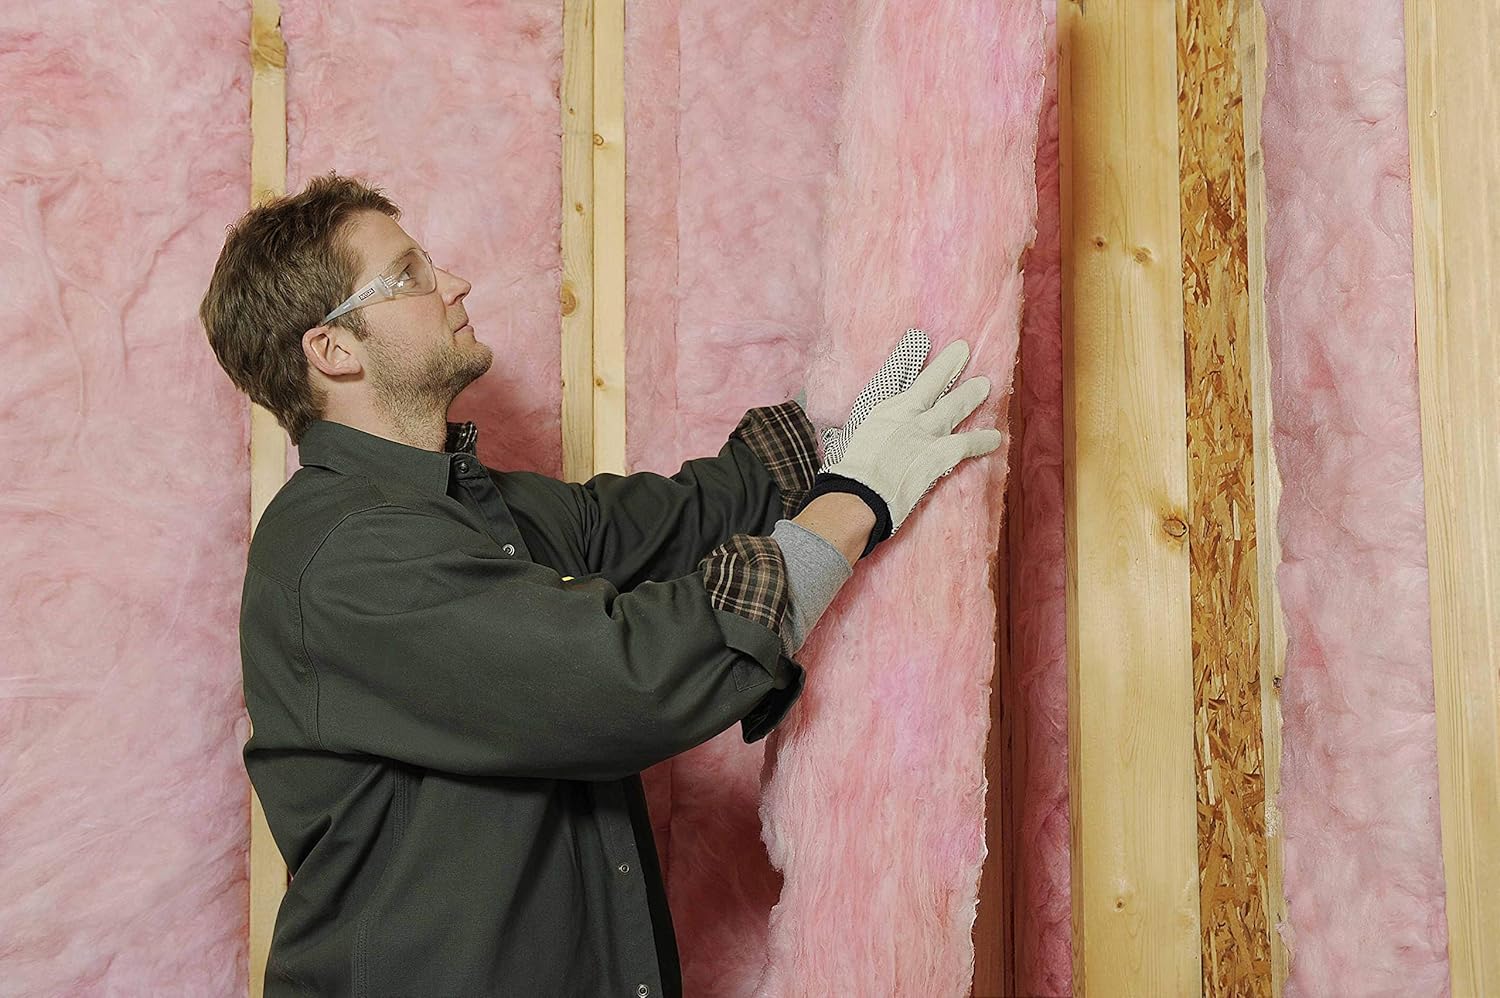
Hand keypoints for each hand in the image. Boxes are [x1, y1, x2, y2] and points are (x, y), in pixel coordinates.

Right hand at [819, 339, 1002, 535]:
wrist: (860, 494)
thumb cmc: (849, 473)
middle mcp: (905, 414)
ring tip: (985, 385)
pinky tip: (995, 438)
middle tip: (963, 350)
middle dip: (948, 365)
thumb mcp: (849, 441)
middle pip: (931, 382)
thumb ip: (866, 432)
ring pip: (954, 406)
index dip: (910, 355)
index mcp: (881, 409)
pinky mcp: (940, 453)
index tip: (920, 339)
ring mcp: (925, 432)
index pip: (897, 373)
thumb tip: (869, 436)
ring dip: (970, 395)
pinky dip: (982, 440)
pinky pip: (968, 443)